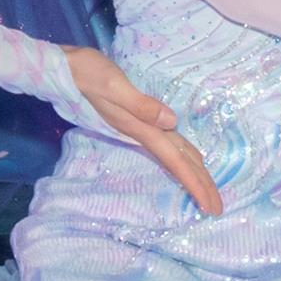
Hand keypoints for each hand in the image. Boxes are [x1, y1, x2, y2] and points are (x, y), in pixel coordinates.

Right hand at [63, 51, 221, 215]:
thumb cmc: (87, 74)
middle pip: (177, 163)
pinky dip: (180, 155)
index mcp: (140, 128)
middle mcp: (141, 132)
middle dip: (198, 185)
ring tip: (207, 190)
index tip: (211, 205)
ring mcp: (138, 127)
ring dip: (191, 173)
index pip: (175, 161)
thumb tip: (171, 121)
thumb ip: (140, 104)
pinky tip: (186, 157)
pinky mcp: (136, 118)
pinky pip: (165, 143)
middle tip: (217, 208)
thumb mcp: (113, 86)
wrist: (63, 71)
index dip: (195, 182)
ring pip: (172, 154)